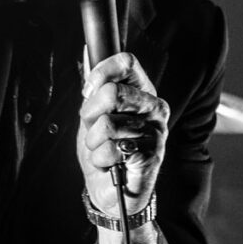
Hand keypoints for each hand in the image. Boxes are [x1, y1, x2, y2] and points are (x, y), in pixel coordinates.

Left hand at [79, 51, 169, 218]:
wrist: (111, 191)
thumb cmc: (105, 151)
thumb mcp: (93, 115)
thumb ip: (94, 86)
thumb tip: (86, 51)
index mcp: (142, 92)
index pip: (126, 62)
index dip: (101, 74)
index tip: (89, 92)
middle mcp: (154, 108)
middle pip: (113, 92)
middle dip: (90, 115)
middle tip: (94, 129)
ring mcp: (156, 131)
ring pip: (107, 123)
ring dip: (94, 142)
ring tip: (103, 150)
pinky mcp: (152, 154)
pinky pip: (113, 148)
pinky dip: (102, 159)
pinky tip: (111, 164)